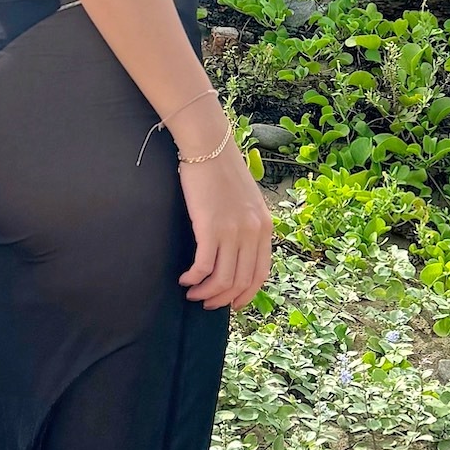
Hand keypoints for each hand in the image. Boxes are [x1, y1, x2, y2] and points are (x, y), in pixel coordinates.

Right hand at [178, 143, 272, 310]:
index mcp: (264, 227)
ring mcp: (233, 231)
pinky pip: (203, 266)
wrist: (209, 146)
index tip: (232, 303)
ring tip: (192, 292)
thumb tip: (237, 253)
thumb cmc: (223, 170)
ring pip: (222, 279)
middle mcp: (252, 233)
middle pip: (240, 281)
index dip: (245, 294)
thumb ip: (247, 226)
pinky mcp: (210, 227)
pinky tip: (184, 278)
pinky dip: (193, 278)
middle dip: (222, 299)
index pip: (260, 274)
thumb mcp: (247, 200)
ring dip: (205, 292)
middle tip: (206, 303)